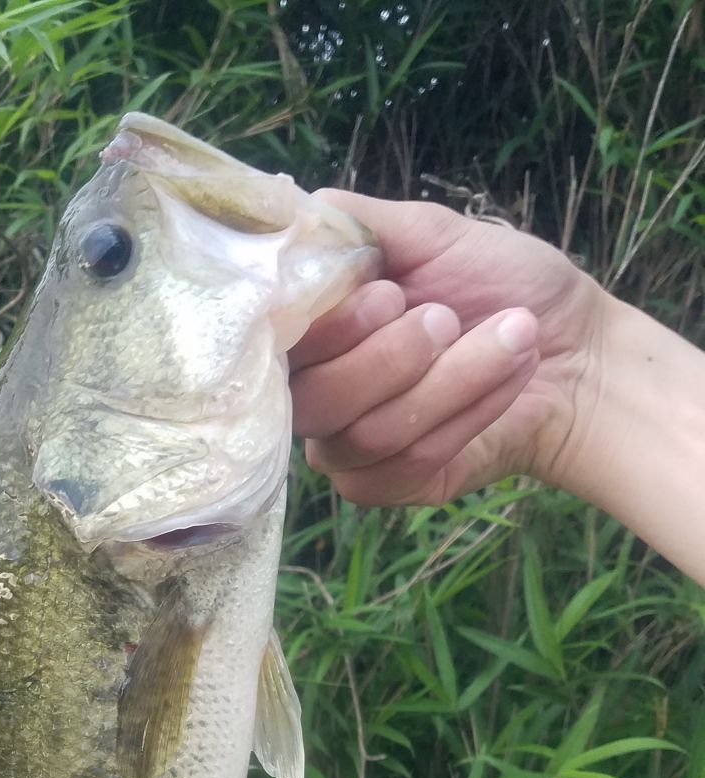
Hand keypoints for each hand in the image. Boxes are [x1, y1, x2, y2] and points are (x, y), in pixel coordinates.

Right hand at [289, 191, 608, 506]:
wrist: (578, 352)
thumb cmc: (504, 287)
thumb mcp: (433, 234)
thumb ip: (359, 223)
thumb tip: (295, 212)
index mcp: (314, 331)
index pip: (278, 345)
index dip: (325, 328)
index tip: (387, 295)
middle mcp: (316, 394)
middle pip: (313, 401)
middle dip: (390, 359)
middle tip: (449, 319)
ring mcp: (347, 448)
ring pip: (368, 434)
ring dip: (451, 380)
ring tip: (513, 336)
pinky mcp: (389, 486)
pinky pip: (406, 464)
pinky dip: (467, 416)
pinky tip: (510, 381)